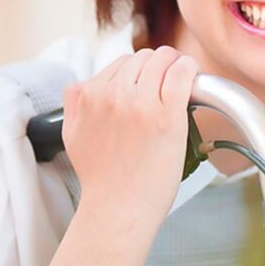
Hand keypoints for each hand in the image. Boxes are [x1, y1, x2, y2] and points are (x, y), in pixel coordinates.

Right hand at [62, 47, 198, 229]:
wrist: (119, 207)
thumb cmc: (102, 178)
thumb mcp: (72, 135)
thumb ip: (74, 104)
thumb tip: (83, 86)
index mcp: (90, 96)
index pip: (121, 63)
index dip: (140, 71)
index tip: (151, 82)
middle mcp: (113, 95)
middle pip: (144, 58)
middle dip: (159, 65)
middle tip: (169, 81)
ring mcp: (141, 104)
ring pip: (162, 60)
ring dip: (175, 65)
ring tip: (183, 78)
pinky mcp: (167, 116)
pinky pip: (182, 74)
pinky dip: (189, 69)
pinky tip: (192, 74)